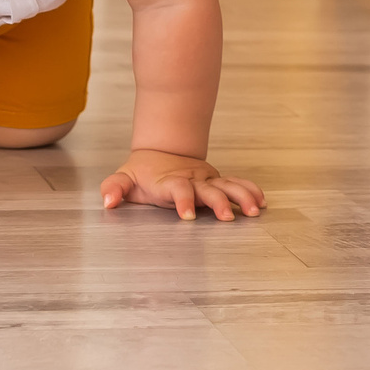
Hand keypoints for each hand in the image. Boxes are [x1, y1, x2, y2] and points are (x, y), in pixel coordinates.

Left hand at [99, 150, 264, 221]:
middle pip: (209, 190)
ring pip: (228, 185)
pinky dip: (250, 190)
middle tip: (228, 217)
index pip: (178, 190)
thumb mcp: (124, 178)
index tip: (187, 216)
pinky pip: (237, 184)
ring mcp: (207, 180)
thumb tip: (107, 201)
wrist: (161, 152)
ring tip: (255, 210)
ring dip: (242, 196)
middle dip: (219, 203)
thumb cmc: (142, 173)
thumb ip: (114, 188)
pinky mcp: (217, 181)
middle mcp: (193, 180)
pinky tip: (262, 202)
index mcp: (171, 182)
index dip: (183, 201)